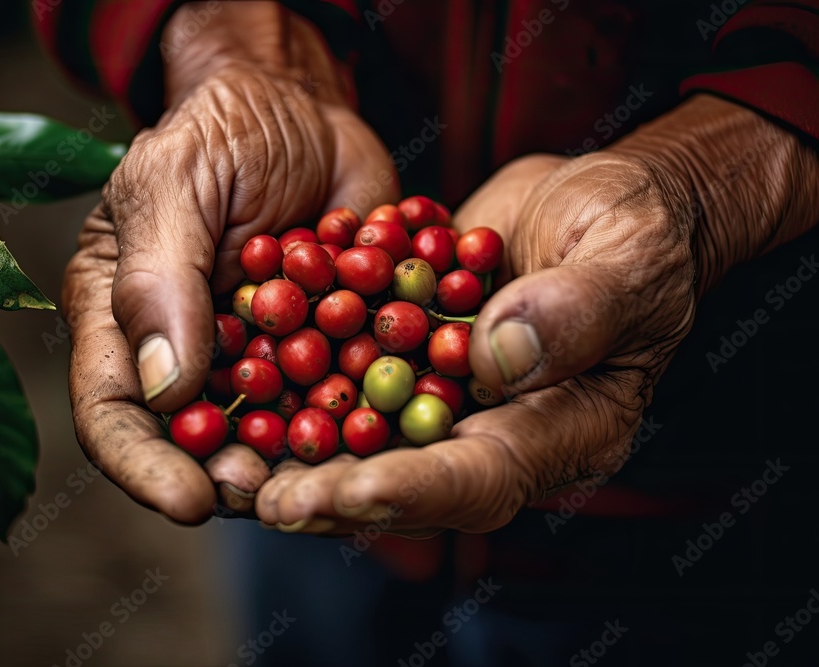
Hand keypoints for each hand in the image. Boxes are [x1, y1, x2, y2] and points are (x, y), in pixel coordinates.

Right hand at [62, 3, 396, 522]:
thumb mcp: (173, 184)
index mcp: (127, 322)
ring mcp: (262, 359)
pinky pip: (345, 397)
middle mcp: (192, 355)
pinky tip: (392, 429)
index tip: (189, 502)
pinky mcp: (326, 350)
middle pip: (197, 444)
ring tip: (332, 478)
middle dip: (229, 478)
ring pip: (275, 435)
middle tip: (267, 495)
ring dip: (301, 464)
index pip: (116, 414)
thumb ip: (159, 280)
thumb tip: (166, 391)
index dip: (144, 468)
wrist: (301, 107)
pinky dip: (367, 417)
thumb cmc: (220, 131)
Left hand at [254, 94, 818, 534]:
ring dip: (297, 460)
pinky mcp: (407, 361)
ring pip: (365, 444)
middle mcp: (493, 431)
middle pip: (408, 480)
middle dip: (335, 495)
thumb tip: (497, 358)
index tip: (352, 490)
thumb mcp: (626, 259)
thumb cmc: (632, 232)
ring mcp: (445, 400)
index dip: (418, 490)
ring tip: (231, 469)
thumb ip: (576, 310)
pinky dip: (294, 393)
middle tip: (266, 500)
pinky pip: (348, 387)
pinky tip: (239, 390)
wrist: (589, 204)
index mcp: (562, 431)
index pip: (484, 477)